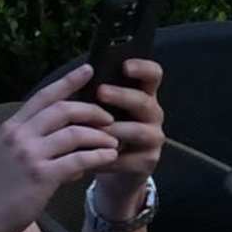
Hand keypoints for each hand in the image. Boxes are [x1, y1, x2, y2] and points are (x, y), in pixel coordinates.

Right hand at [0, 65, 118, 231]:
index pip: (43, 96)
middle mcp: (19, 136)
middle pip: (64, 109)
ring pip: (75, 133)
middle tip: (109, 118)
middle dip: (92, 110)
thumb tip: (73, 154)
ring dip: (100, 136)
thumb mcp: (8, 159)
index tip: (89, 69)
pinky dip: (98, 157)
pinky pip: (79, 159)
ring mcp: (30, 155)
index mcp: (11, 127)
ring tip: (114, 142)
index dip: (68, 81)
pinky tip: (110, 158)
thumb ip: (36, 149)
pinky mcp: (41, 176)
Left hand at [88, 52, 164, 206]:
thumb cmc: (104, 129)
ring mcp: (153, 138)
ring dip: (115, 129)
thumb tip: (78, 75)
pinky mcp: (148, 161)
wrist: (113, 166)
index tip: (125, 65)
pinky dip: (108, 158)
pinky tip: (90, 157)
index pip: (153, 74)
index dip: (143, 68)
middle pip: (144, 100)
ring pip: (138, 130)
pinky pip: (128, 159)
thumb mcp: (103, 109)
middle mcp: (152, 113)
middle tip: (101, 92)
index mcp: (142, 94)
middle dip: (122, 95)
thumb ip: (97, 94)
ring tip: (94, 130)